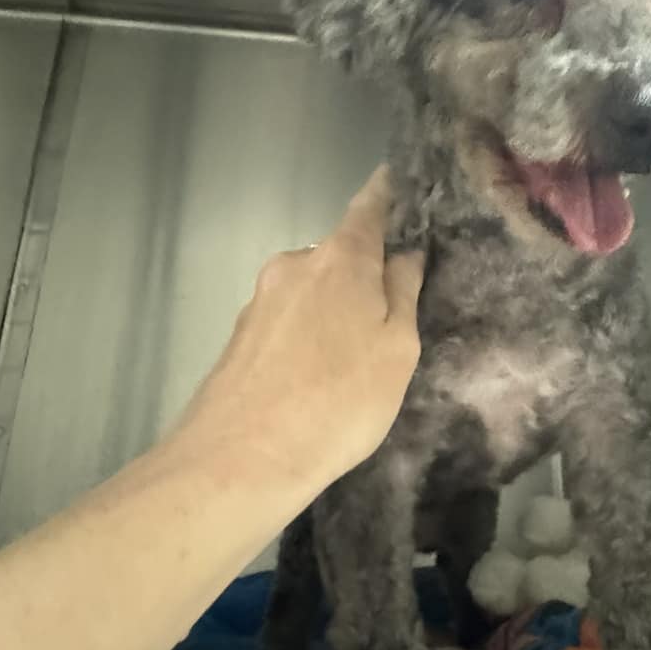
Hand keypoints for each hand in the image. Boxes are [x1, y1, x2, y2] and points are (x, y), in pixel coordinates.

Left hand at [164, 168, 422, 522]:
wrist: (241, 458)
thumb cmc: (338, 401)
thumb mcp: (397, 349)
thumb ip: (403, 292)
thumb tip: (406, 251)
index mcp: (340, 257)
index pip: (370, 205)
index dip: (392, 195)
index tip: (410, 191)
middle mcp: (294, 265)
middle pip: (339, 254)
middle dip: (364, 274)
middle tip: (392, 317)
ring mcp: (260, 300)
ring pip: (311, 291)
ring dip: (333, 311)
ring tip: (353, 361)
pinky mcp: (239, 337)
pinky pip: (287, 323)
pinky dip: (306, 338)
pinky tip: (315, 380)